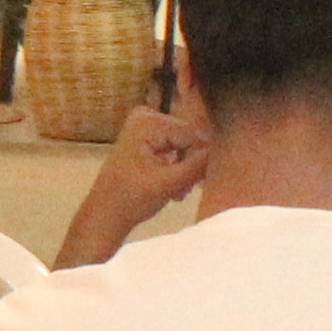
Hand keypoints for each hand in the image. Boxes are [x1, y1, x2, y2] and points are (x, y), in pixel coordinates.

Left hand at [102, 102, 208, 219]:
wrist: (106, 214)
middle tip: (186, 191)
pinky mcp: (150, 139)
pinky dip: (179, 170)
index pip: (194, 135)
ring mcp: (147, 126)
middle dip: (193, 166)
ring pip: (187, 147)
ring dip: (188, 172)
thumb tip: (226, 150)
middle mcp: (146, 116)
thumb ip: (199, 165)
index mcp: (147, 121)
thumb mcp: (170, 183)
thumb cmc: (130, 199)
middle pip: (191, 140)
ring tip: (179, 192)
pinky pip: (178, 151)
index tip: (202, 182)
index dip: (203, 160)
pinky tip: (175, 189)